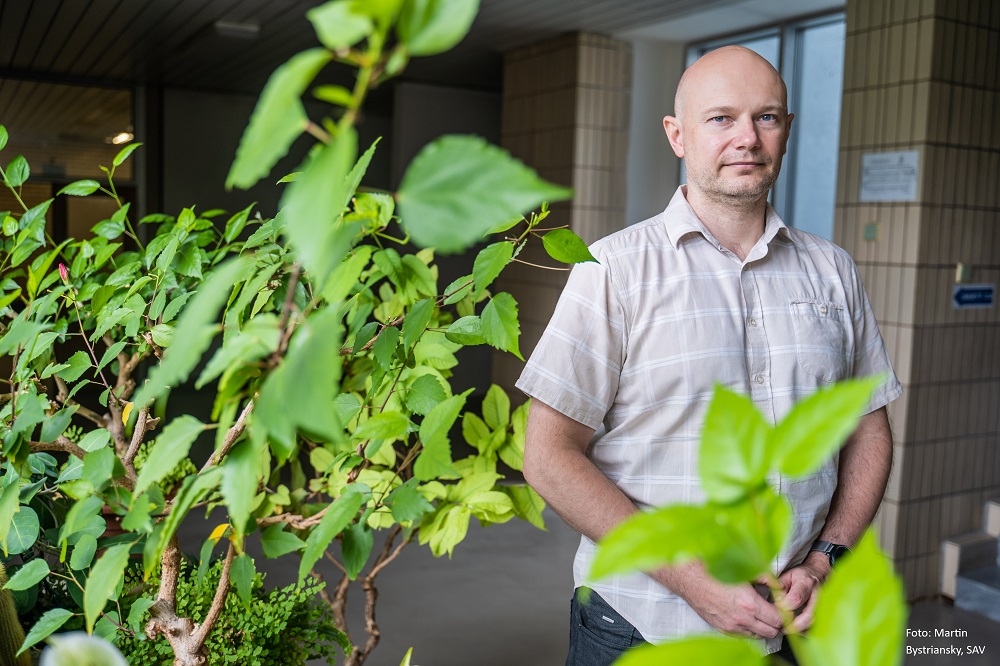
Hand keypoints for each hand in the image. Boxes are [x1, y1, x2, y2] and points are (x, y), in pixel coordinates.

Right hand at [662, 564, 783, 638]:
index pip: (779, 619)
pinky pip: (744, 635)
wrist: (689, 578)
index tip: (784, 606)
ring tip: (763, 614)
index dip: (785, 613)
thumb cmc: (714, 570)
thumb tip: (779, 583)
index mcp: (749, 604)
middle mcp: (742, 619)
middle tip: (777, 611)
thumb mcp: (743, 570)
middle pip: (772, 631)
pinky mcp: (722, 628)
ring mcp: (731, 626)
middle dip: (778, 622)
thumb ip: (765, 578)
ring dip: (764, 627)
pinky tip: (748, 617)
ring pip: (759, 635)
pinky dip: (750, 629)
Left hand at [776, 552, 830, 632]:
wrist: (817, 575)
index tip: (776, 608)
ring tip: (786, 630)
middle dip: (794, 624)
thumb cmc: (798, 576)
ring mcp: (822, 606)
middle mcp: (817, 596)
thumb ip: (777, 586)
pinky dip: (805, 630)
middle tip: (781, 628)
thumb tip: (773, 598)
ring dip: (799, 629)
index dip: (784, 606)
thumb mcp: (786, 575)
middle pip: (809, 615)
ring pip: (814, 623)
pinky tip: (795, 630)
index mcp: (805, 583)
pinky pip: (815, 626)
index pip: (796, 599)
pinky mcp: (823, 613)